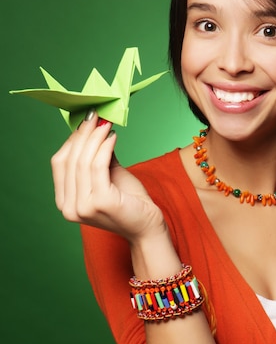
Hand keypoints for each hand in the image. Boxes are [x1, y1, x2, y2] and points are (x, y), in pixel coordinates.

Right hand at [51, 111, 164, 242]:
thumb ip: (97, 156)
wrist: (147, 226)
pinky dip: (104, 147)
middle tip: (96, 117)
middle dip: (83, 135)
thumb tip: (93, 126)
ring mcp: (82, 207)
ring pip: (83, 161)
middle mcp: (68, 208)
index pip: (60, 163)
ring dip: (95, 138)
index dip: (72, 140)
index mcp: (65, 203)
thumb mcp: (108, 175)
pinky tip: (113, 137)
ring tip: (107, 124)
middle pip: (69, 160)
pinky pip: (98, 166)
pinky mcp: (100, 202)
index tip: (86, 121)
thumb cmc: (130, 202)